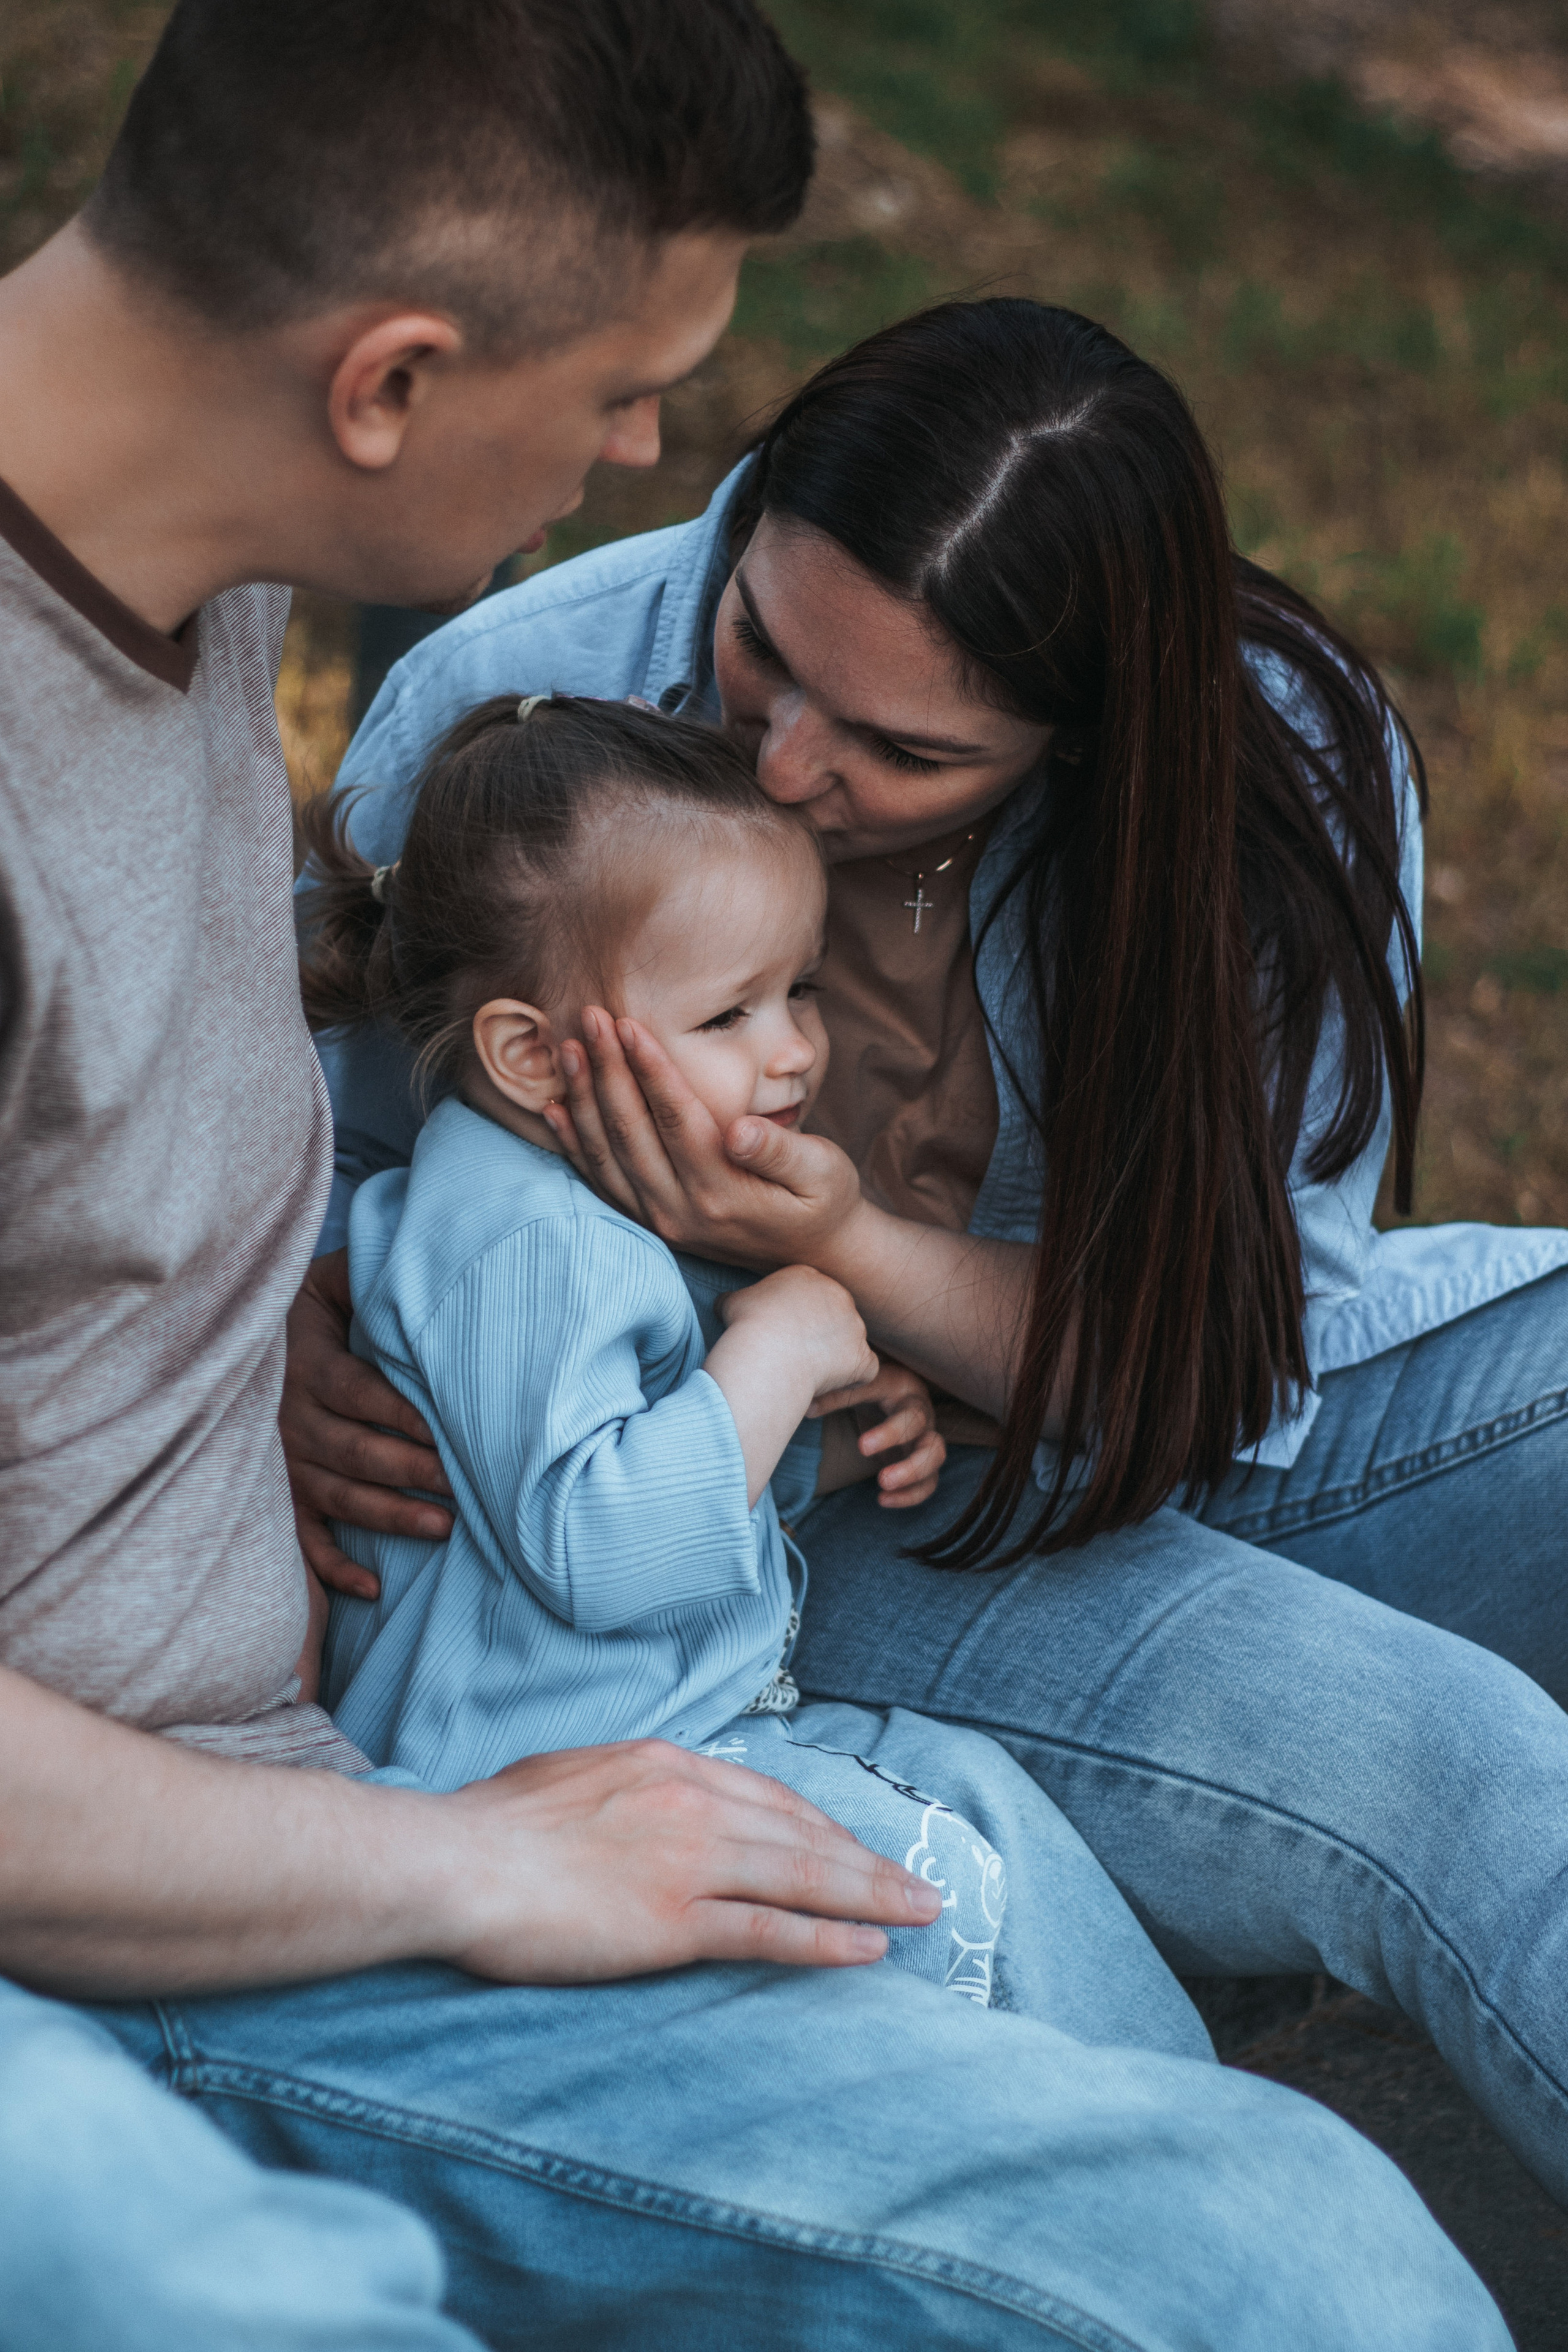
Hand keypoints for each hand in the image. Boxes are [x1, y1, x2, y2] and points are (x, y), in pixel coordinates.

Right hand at [280, 1251, 451, 1598]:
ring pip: (339, 1497)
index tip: (446, 1428)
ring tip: (445, 1528)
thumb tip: (422, 1262)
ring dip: (390, 1517)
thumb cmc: (314, 1307)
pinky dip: (335, 1568)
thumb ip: (372, 1275)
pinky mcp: (281, 1497)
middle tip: (463, 1484)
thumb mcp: (335, 1279)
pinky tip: (374, 1587)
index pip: (357, 1392)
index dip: (400, 1413)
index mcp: (307, 1366)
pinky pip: (304, 1540)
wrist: (243, 1336)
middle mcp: (290, 1419)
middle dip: (411, 1471)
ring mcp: (283, 1464)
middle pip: (354, 1451)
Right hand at [438, 1738, 944, 1980]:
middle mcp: (689, 1802)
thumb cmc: (489, 1825)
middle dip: (867, 1861)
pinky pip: (768, 1929)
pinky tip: (869, 1949)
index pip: (767, 1797)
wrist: (453, 1858)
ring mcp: (686, 1860)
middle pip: (801, 1834)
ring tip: (920, 1913)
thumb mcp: (567, 1778)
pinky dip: (826, 1939)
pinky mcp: (672, 1920)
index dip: (820, 1828)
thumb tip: (627, 1801)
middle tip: (918, 1885)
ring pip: (802, 1877)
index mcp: (664, 1765)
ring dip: (872, 1897)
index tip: (856, 1850)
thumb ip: (616, 1788)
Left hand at [543, 1008, 866, 1270]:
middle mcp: (683, 1211)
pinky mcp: (652, 1224)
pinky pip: (602, 1183)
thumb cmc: (824, 1201)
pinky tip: (556, 1110)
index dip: (650, 1068)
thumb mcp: (824, 1172)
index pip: (677, 1119)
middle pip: (632, 1132)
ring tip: (569, 1048)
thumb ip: (782, 1150)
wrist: (816, 1257)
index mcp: (725, 1191)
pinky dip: (576, 1145)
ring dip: (584, 1100)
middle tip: (591, 1016)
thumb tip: (741, 1130)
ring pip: (608, 1155)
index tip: (629, 1024)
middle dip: (607, 1069)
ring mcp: (662, 1221)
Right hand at [718, 1266, 878, 1401]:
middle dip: (820, 1334)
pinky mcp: (863, 1357)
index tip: (782, 1335)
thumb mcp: (733, 1302)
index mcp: (809, 1277)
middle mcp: (839, 1295)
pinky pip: (865, 1370)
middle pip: (834, 1315)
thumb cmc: (748, 1325)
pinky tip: (827, 1387)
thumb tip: (724, 1303)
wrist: (768, 1351)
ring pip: (850, 1342)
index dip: (798, 1318)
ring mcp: (855, 1326)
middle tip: (795, 1355)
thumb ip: (736, 1299)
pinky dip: (851, 1380)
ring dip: (835, 1357)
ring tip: (807, 1373)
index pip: (810, 1296)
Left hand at [811, 1359, 947, 1509]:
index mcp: (904, 1390)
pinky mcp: (924, 1459)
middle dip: (907, 1461)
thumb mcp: (856, 1384)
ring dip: (913, 1476)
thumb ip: (836, 1394)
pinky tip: (883, 1500)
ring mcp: (926, 1437)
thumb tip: (808, 1408)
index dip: (887, 1432)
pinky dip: (911, 1495)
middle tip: (882, 1478)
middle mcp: (921, 1413)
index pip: (902, 1410)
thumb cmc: (871, 1385)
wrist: (891, 1390)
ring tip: (883, 1487)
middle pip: (927, 1435)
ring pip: (935, 1458)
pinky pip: (929, 1481)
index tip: (862, 1448)